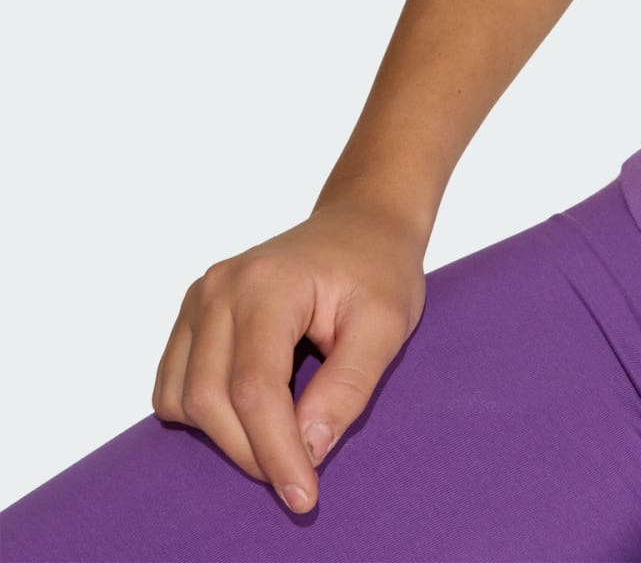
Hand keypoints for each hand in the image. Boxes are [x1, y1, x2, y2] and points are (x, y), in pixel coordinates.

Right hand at [151, 193, 428, 514]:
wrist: (362, 224)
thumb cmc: (379, 268)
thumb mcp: (387, 323)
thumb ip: (349, 385)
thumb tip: (308, 449)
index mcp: (268, 282)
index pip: (255, 387)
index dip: (275, 450)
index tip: (303, 494)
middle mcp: (220, 287)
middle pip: (211, 400)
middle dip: (253, 452)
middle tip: (300, 475)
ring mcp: (199, 298)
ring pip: (183, 400)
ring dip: (226, 437)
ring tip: (282, 437)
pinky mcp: (191, 314)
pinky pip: (173, 385)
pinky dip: (204, 415)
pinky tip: (252, 412)